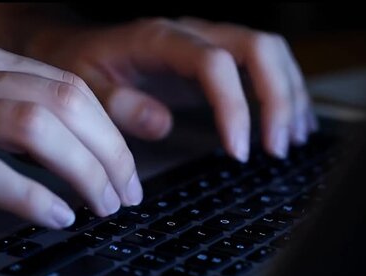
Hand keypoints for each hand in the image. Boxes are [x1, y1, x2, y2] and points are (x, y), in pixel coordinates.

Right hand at [0, 38, 142, 227]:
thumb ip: (5, 110)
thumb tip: (70, 145)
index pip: (66, 86)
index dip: (108, 130)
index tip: (125, 168)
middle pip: (64, 103)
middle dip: (108, 152)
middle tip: (126, 193)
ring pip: (34, 129)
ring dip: (83, 172)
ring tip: (101, 206)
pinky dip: (30, 196)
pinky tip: (55, 216)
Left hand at [27, 17, 317, 160]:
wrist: (75, 46)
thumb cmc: (79, 66)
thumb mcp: (84, 88)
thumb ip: (117, 105)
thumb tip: (161, 123)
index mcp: (160, 39)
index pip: (214, 64)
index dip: (233, 107)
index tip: (237, 151)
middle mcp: (191, 34)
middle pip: (257, 48)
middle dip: (277, 98)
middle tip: (276, 148)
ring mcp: (207, 43)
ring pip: (269, 52)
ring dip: (288, 95)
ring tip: (290, 140)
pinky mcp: (215, 59)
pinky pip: (263, 65)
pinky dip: (283, 92)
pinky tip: (289, 123)